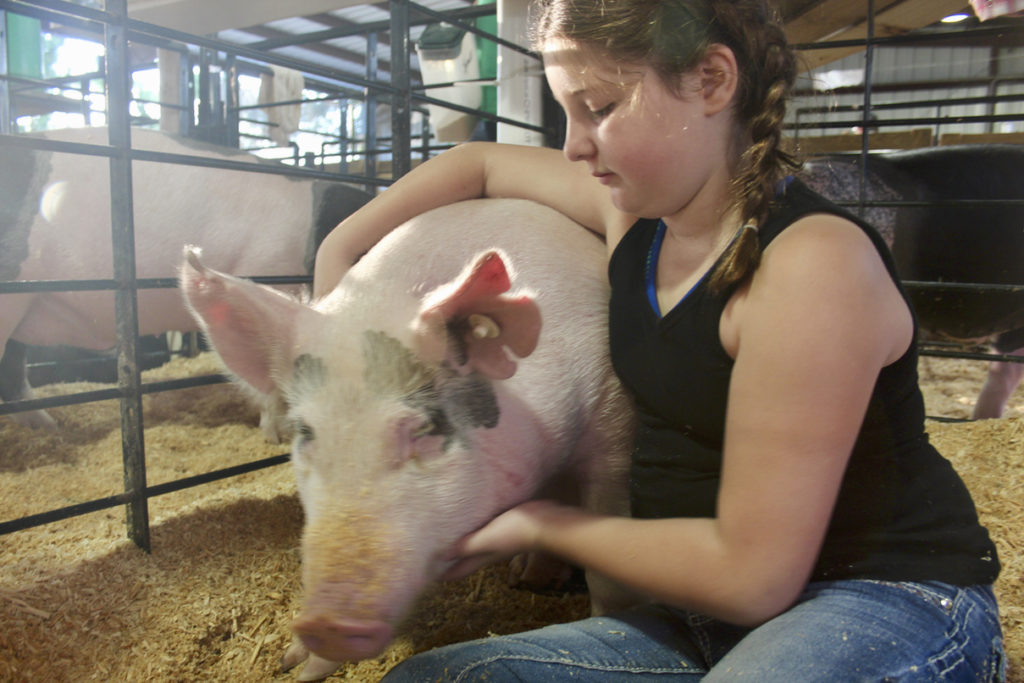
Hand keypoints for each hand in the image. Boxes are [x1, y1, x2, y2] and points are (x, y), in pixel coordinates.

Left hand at [440, 500, 563, 580]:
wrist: (548, 523)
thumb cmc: (517, 531)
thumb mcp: (488, 538)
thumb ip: (467, 546)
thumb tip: (441, 556)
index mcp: (484, 555)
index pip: (461, 569)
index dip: (446, 573)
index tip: (429, 576)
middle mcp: (492, 550)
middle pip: (468, 557)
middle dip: (452, 558)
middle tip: (434, 555)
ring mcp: (502, 538)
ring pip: (478, 543)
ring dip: (465, 543)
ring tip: (449, 536)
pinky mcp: (509, 524)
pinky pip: (488, 528)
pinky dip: (478, 527)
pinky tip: (474, 518)